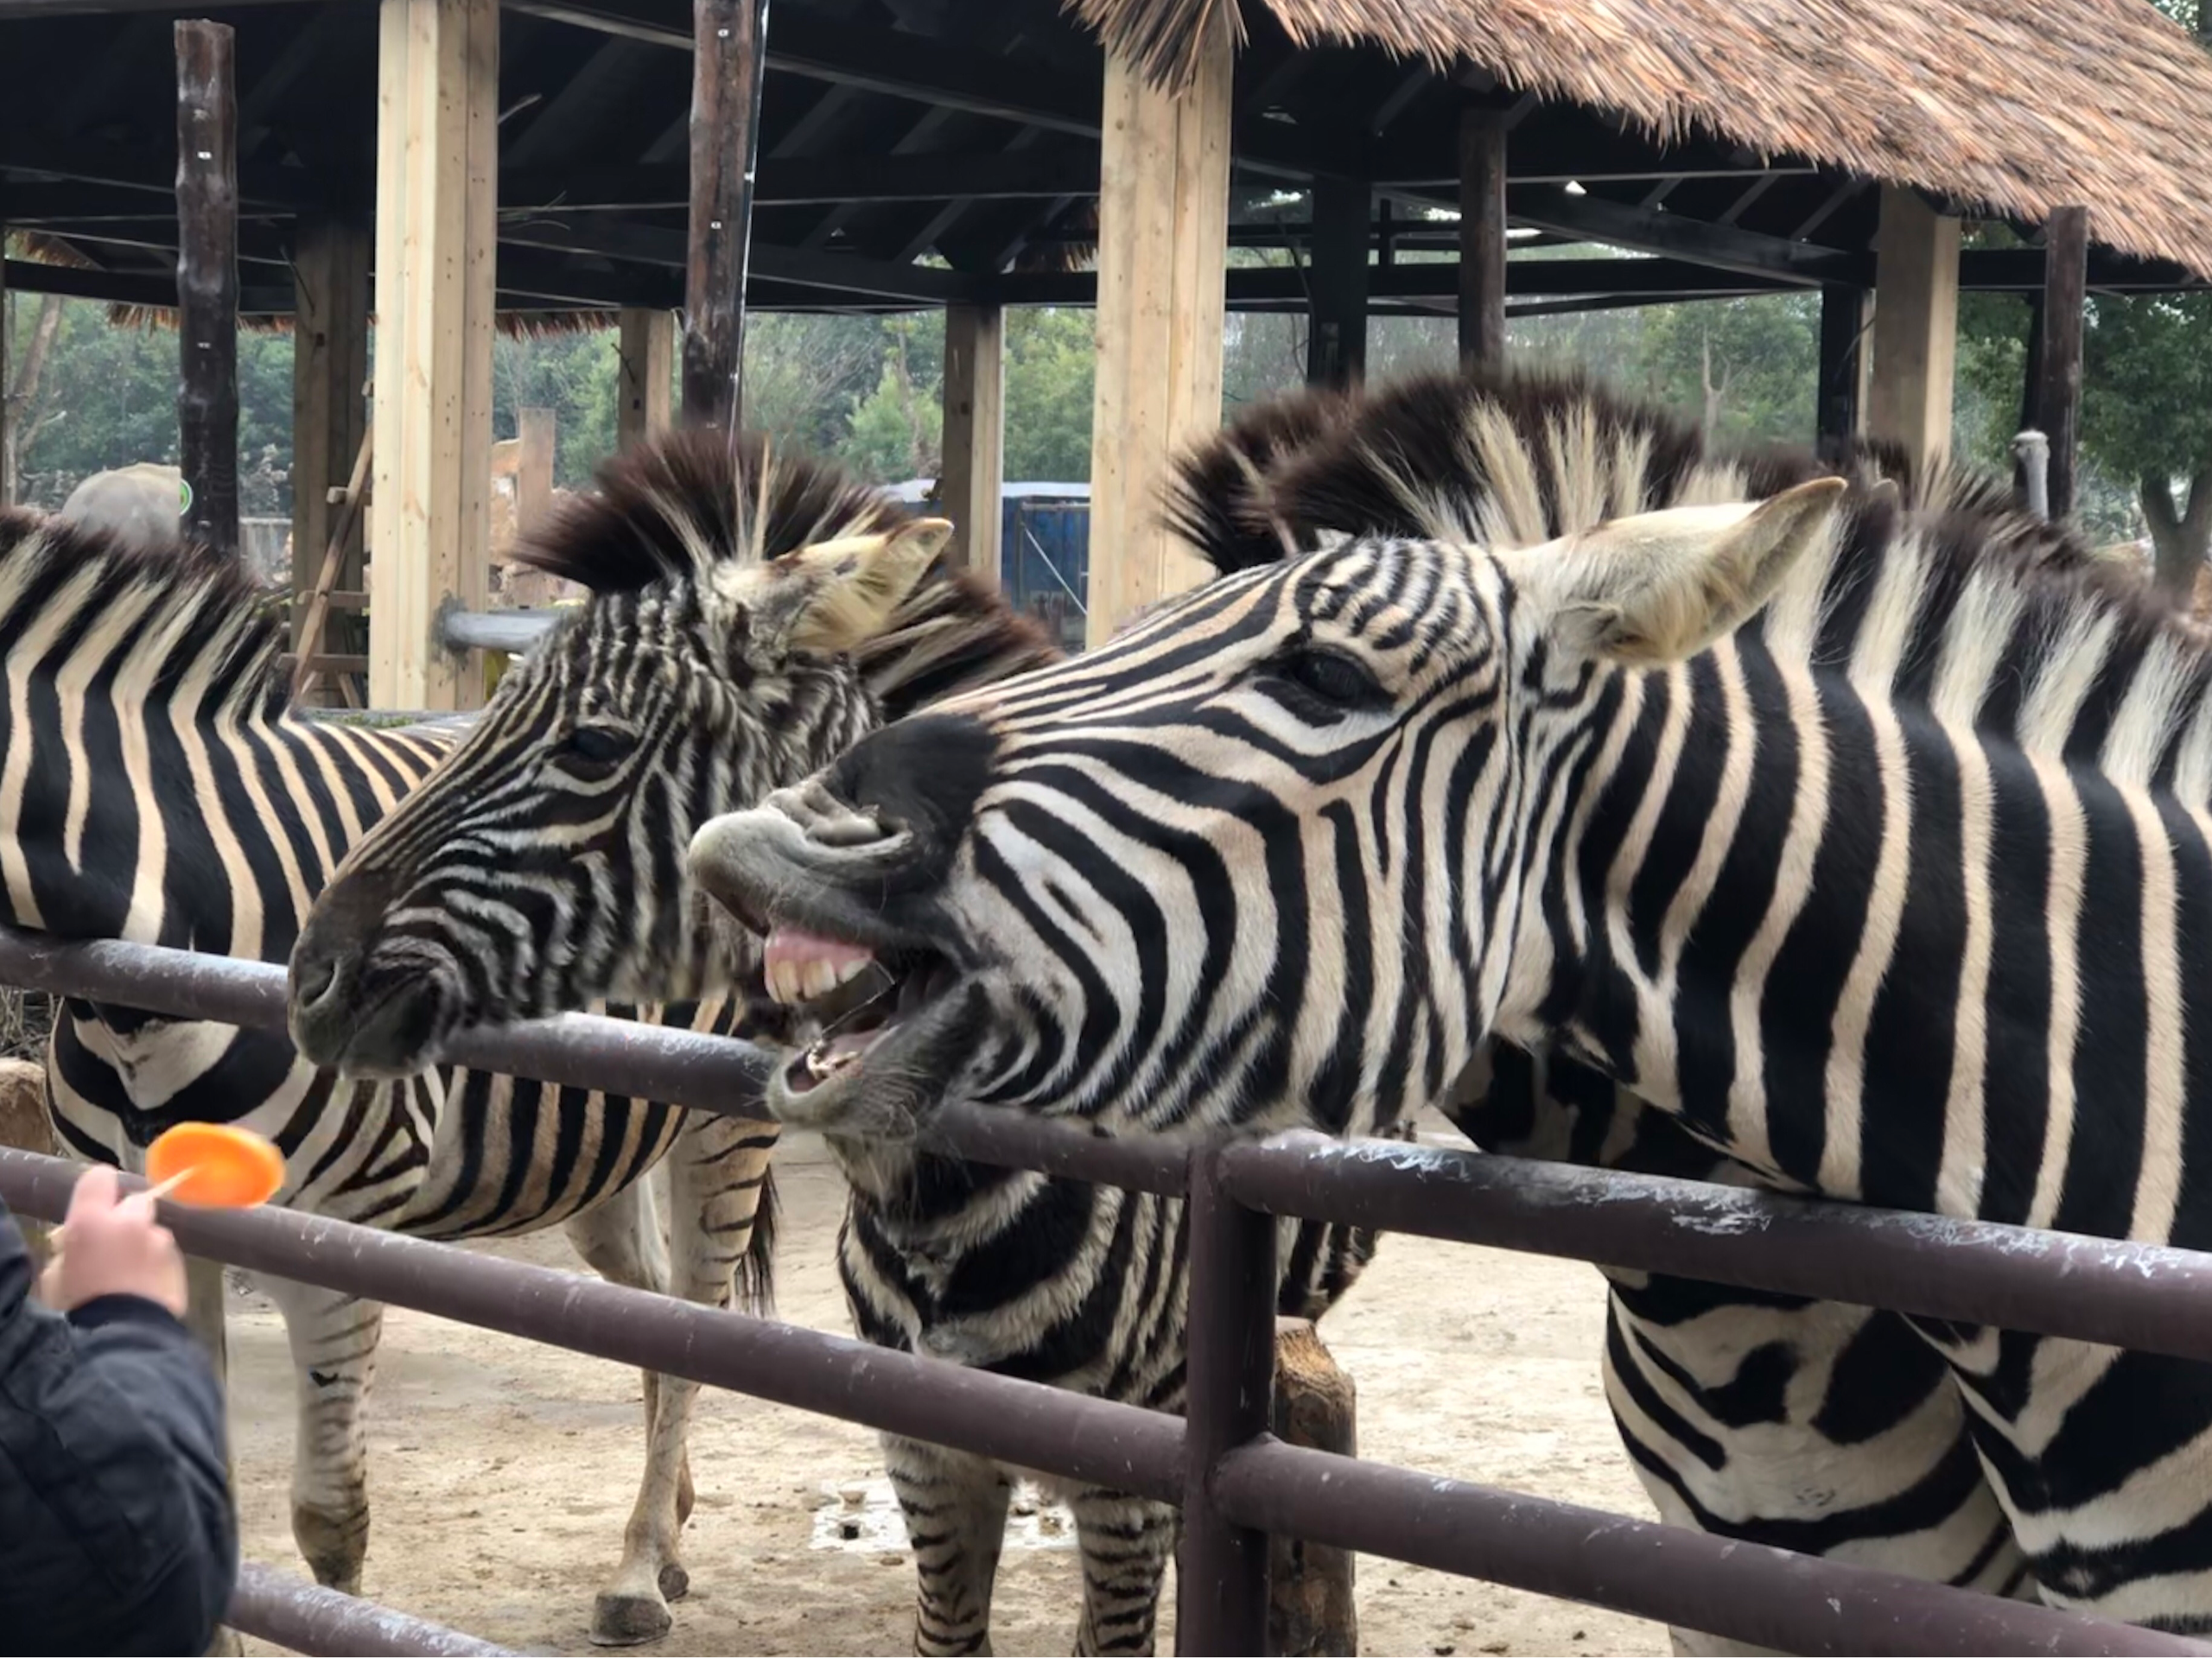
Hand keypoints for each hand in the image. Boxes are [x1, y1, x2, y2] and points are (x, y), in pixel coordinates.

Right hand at [38, 1166, 189, 1317]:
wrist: (122, 1336)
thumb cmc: (79, 1306)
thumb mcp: (56, 1275)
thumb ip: (70, 1248)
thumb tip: (78, 1244)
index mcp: (91, 1220)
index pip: (99, 1177)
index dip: (97, 1188)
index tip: (94, 1204)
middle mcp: (130, 1222)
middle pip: (135, 1201)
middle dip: (126, 1217)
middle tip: (113, 1245)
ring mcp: (159, 1239)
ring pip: (153, 1229)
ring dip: (144, 1242)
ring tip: (131, 1274)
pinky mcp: (179, 1260)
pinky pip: (166, 1252)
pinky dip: (158, 1262)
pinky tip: (147, 1287)